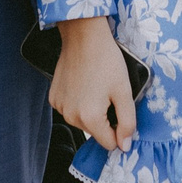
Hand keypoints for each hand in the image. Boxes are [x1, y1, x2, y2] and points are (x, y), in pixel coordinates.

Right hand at [48, 16, 135, 154]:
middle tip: (109, 94)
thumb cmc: (106, 61)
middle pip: (95, 133)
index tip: (122, 112)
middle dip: (105, 119)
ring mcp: (59, 107)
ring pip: (83, 122)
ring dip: (91, 112)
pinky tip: (84, 85)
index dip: (120, 131)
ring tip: (96, 88)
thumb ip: (127, 122)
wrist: (83, 36)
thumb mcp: (124, 91)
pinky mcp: (53, 98)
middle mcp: (70, 116)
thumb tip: (125, 146)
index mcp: (89, 117)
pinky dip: (79, 103)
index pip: (109, 143)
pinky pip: (71, 110)